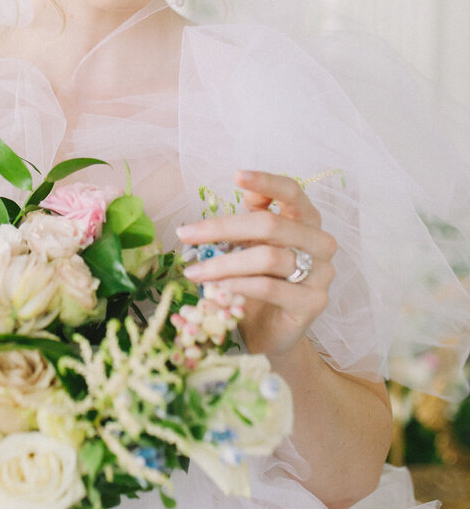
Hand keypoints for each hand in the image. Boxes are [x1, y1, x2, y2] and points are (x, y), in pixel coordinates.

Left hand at [177, 170, 336, 358]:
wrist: (272, 332)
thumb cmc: (260, 282)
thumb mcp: (252, 244)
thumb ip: (253, 216)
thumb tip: (244, 189)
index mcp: (307, 221)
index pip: (292, 192)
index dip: (266, 182)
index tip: (236, 175)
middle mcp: (321, 243)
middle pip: (271, 225)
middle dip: (222, 228)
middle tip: (185, 234)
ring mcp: (321, 274)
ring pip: (268, 257)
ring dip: (223, 263)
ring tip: (193, 271)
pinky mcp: (314, 303)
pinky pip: (270, 287)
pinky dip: (238, 284)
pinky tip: (215, 287)